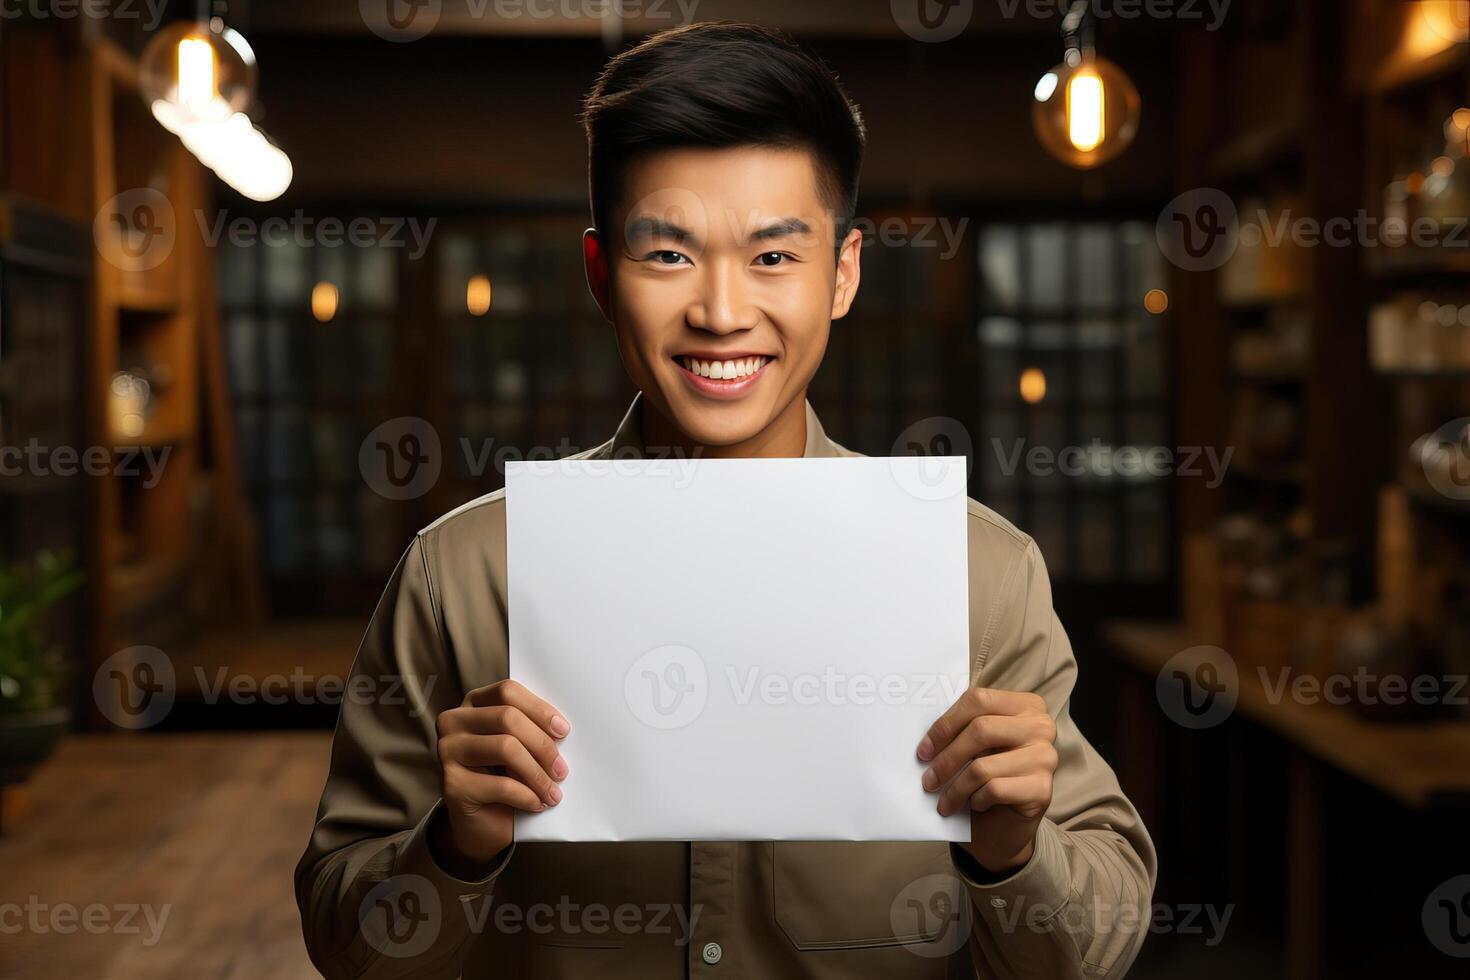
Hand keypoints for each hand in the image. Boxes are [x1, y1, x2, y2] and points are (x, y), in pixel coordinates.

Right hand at [433, 679, 569, 867]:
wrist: (483, 825)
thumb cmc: (506, 778)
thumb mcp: (519, 746)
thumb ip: (530, 729)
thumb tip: (560, 729)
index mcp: (473, 703)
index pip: (507, 691)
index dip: (539, 709)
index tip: (563, 731)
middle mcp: (453, 721)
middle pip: (507, 718)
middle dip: (542, 745)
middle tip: (562, 770)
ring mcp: (448, 751)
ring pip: (505, 747)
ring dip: (537, 773)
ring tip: (553, 791)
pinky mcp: (452, 784)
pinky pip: (501, 784)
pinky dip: (527, 796)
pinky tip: (537, 804)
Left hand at [918, 688, 1056, 874]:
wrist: (1006, 827)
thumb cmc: (987, 778)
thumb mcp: (974, 746)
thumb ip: (961, 731)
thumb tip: (927, 739)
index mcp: (1025, 705)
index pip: (978, 699)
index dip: (945, 724)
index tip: (924, 749)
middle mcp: (1041, 726)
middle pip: (981, 729)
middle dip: (947, 758)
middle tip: (928, 780)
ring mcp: (1046, 757)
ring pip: (984, 765)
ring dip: (955, 788)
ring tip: (945, 801)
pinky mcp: (1043, 789)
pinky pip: (994, 789)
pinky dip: (975, 800)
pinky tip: (974, 805)